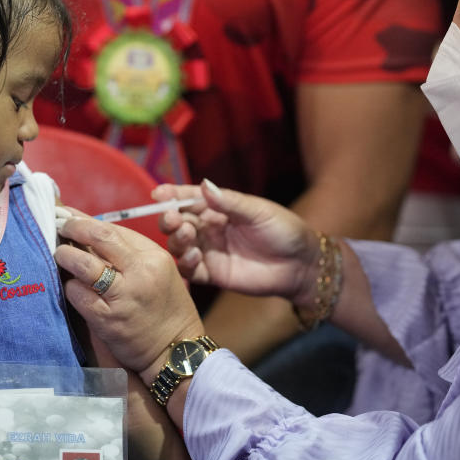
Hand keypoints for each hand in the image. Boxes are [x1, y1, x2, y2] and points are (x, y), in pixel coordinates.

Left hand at [54, 212, 204, 383]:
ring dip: (65, 256)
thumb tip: (87, 228)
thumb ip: (127, 251)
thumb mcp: (156, 270)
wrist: (175, 350)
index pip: (112, 229)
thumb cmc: (163, 306)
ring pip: (83, 264)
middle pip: (98, 237)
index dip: (84, 220)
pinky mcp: (108, 320)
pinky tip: (70, 286)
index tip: (67, 216)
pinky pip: (78, 295)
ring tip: (59, 254)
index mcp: (153, 256)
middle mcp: (140, 273)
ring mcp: (123, 297)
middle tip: (59, 226)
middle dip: (73, 228)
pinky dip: (70, 287)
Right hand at [154, 180, 317, 303]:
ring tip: (186, 235)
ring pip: (179, 245)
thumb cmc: (283, 231)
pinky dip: (186, 263)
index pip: (189, 199)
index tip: (158, 194)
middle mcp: (209, 228)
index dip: (172, 195)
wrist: (301, 265)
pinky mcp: (213, 274)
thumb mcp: (258, 212)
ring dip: (176, 240)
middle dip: (169, 219)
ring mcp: (209, 251)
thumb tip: (204, 185)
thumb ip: (230, 202)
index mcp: (218, 208)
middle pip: (178, 222)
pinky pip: (190, 270)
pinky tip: (195, 256)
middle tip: (172, 218)